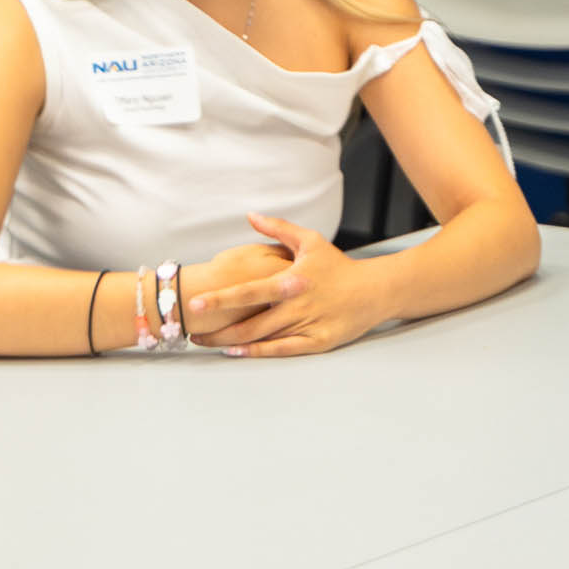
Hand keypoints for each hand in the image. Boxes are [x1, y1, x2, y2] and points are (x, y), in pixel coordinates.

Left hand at [187, 214, 388, 356]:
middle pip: (250, 323)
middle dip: (219, 331)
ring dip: (232, 343)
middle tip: (193, 333)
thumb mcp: (311, 241)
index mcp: (292, 280)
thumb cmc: (339, 266)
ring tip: (208, 343)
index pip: (249, 292)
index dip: (221, 298)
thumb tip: (250, 215)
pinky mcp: (318, 342)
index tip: (196, 303)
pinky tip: (237, 352)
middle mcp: (297, 305)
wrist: (375, 290)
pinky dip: (258, 353)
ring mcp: (308, 325)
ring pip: (263, 339)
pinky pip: (282, 350)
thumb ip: (278, 229)